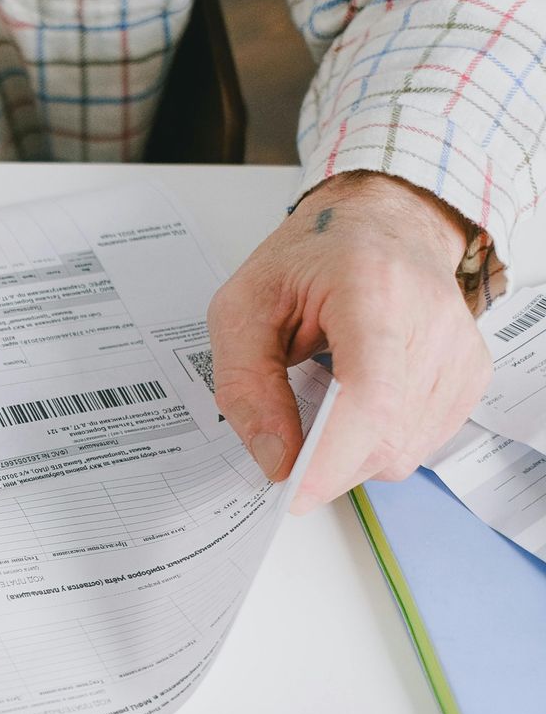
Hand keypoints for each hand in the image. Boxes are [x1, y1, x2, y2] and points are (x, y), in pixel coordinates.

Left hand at [205, 171, 490, 510]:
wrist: (380, 223)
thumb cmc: (309, 261)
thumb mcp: (242, 308)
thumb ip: (246, 386)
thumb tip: (274, 459)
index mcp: (373, 290)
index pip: (369, 394)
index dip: (331, 456)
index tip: (291, 490)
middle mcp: (434, 320)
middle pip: (384, 436)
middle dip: (325, 460)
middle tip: (288, 431)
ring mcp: (461, 350)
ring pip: (402, 451)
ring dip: (350, 452)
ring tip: (326, 397)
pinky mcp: (471, 374)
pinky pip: (420, 443)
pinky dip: (378, 441)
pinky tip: (358, 401)